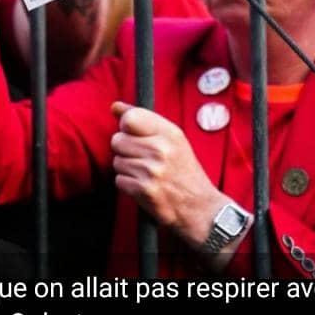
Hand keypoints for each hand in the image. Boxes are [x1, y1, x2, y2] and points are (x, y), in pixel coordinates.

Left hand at [111, 102, 226, 249]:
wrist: (199, 208)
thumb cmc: (184, 171)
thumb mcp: (172, 140)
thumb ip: (143, 120)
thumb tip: (114, 106)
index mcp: (170, 133)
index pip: (130, 118)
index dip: (126, 127)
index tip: (134, 134)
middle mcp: (161, 149)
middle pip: (118, 140)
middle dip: (124, 149)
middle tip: (142, 158)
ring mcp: (152, 170)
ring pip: (117, 161)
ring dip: (126, 168)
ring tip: (145, 174)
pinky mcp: (144, 190)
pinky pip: (119, 180)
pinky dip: (127, 185)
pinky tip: (143, 186)